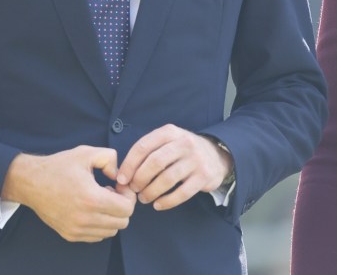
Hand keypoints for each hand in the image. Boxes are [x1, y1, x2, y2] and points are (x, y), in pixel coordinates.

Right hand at [2, 146, 135, 242]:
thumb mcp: (86, 153)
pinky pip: (97, 236)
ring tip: (101, 200)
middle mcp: (84, 218)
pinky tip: (92, 208)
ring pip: (111, 231)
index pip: (126, 209)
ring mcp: (76, 229)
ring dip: (112, 216)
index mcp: (91, 199)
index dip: (128, 195)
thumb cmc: (59, 167)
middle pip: (122, 222)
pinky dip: (101, 225)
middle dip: (123, 206)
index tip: (119, 186)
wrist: (31, 182)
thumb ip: (110, 158)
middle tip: (112, 192)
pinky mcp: (70, 235)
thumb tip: (119, 175)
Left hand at [116, 124, 232, 209]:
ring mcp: (196, 159)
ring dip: (151, 192)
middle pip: (155, 162)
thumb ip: (148, 153)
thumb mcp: (167, 142)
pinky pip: (182, 193)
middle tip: (134, 190)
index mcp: (170, 132)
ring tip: (144, 198)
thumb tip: (123, 175)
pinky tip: (158, 205)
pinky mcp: (204, 176)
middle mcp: (184, 142)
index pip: (143, 146)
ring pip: (167, 179)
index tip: (121, 179)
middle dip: (140, 179)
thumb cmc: (182, 151)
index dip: (129, 165)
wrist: (216, 155)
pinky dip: (167, 201)